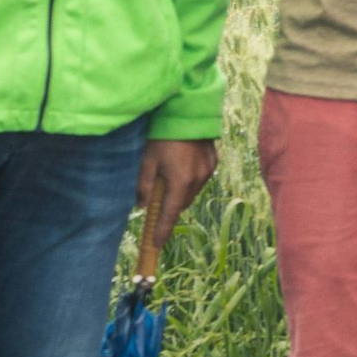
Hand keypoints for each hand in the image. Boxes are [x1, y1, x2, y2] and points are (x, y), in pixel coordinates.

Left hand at [135, 139, 217, 254]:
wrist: (187, 112)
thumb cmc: (162, 136)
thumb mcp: (146, 161)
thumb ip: (144, 186)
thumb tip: (143, 206)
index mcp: (180, 182)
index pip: (170, 214)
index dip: (163, 230)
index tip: (156, 244)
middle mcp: (198, 179)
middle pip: (182, 204)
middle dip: (170, 208)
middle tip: (156, 203)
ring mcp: (208, 170)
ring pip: (192, 192)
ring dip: (180, 194)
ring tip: (167, 181)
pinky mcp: (213, 161)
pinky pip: (200, 179)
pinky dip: (189, 181)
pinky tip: (180, 168)